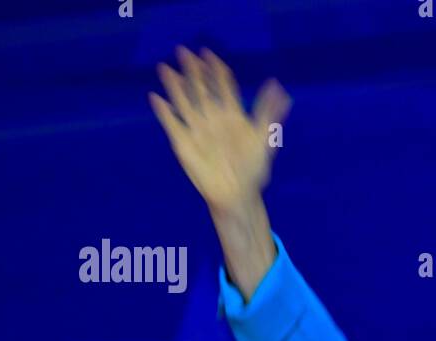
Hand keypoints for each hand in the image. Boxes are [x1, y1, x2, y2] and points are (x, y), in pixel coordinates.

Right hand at [149, 46, 291, 213]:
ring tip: (166, 68)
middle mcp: (213, 118)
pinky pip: (171, 124)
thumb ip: (269, 112)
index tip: (208, 54)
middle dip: (193, 71)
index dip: (216, 70)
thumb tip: (279, 87)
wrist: (238, 194)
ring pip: (183, 102)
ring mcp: (197, 129)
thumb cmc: (254, 169)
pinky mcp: (183, 143)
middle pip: (201, 89)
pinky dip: (164, 112)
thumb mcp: (265, 139)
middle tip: (184, 51)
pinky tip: (156, 98)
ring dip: (174, 86)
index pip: (223, 86)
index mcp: (232, 114)